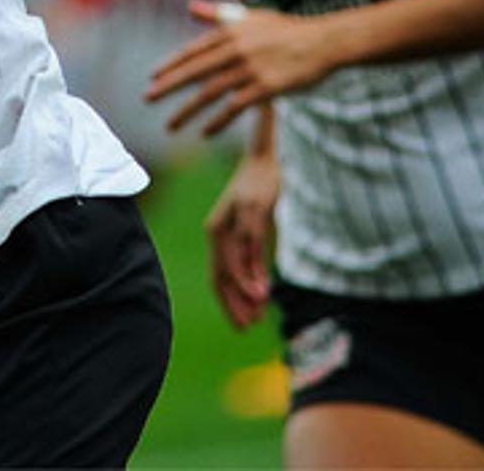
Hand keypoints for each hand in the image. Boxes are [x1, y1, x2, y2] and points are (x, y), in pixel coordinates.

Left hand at [145, 0, 339, 135]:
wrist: (324, 42)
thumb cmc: (287, 29)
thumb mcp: (252, 16)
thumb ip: (219, 14)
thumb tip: (190, 7)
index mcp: (232, 31)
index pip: (193, 50)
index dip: (172, 64)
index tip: (153, 77)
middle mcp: (237, 49)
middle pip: (195, 70)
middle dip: (168, 86)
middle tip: (147, 98)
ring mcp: (251, 68)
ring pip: (210, 92)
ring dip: (187, 110)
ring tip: (170, 125)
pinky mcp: (266, 87)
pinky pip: (234, 107)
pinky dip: (217, 121)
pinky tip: (204, 133)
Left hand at [206, 140, 280, 329]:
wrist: (268, 157)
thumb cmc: (260, 194)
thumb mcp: (254, 229)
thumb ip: (252, 256)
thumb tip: (258, 289)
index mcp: (216, 232)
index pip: (216, 276)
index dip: (228, 304)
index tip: (242, 325)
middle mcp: (218, 227)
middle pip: (220, 273)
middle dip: (234, 304)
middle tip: (247, 327)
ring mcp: (235, 218)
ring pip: (234, 263)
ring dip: (244, 291)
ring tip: (257, 312)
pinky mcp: (252, 209)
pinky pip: (250, 245)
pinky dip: (255, 269)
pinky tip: (262, 288)